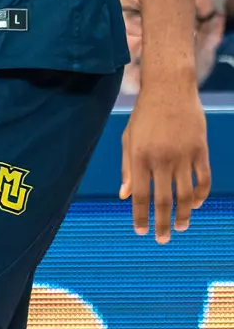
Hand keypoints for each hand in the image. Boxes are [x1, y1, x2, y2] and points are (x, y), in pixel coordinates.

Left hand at [120, 83, 210, 242]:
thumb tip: (124, 195)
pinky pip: (204, 180)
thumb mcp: (129, 138)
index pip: (140, 194)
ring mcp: (183, 155)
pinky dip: (201, 195)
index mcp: (140, 156)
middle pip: (163, 200)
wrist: (169, 88)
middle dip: (162, 223)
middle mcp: (162, 158)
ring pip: (186, 195)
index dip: (140, 215)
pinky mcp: (201, 150)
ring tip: (180, 227)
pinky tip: (196, 205)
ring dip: (184, 215)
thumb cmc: (144, 114)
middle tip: (163, 240)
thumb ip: (127, 167)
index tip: (141, 232)